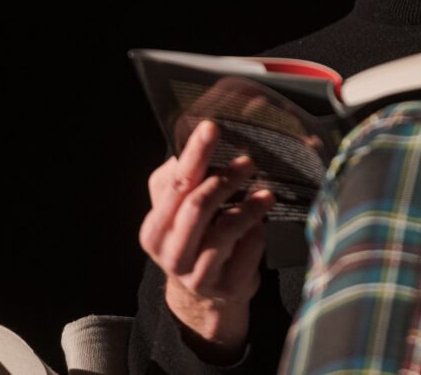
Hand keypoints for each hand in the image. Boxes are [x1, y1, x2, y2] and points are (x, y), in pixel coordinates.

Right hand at [139, 119, 275, 359]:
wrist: (207, 293)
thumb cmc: (195, 237)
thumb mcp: (179, 209)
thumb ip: (182, 177)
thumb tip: (201, 137)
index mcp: (155, 230)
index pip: (176, 185)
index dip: (195, 154)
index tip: (212, 127)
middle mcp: (171, 255)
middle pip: (198, 206)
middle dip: (225, 179)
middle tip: (248, 162)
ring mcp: (198, 276)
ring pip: (225, 230)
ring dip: (249, 206)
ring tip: (266, 194)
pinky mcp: (227, 288)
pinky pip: (248, 250)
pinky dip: (257, 232)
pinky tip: (261, 225)